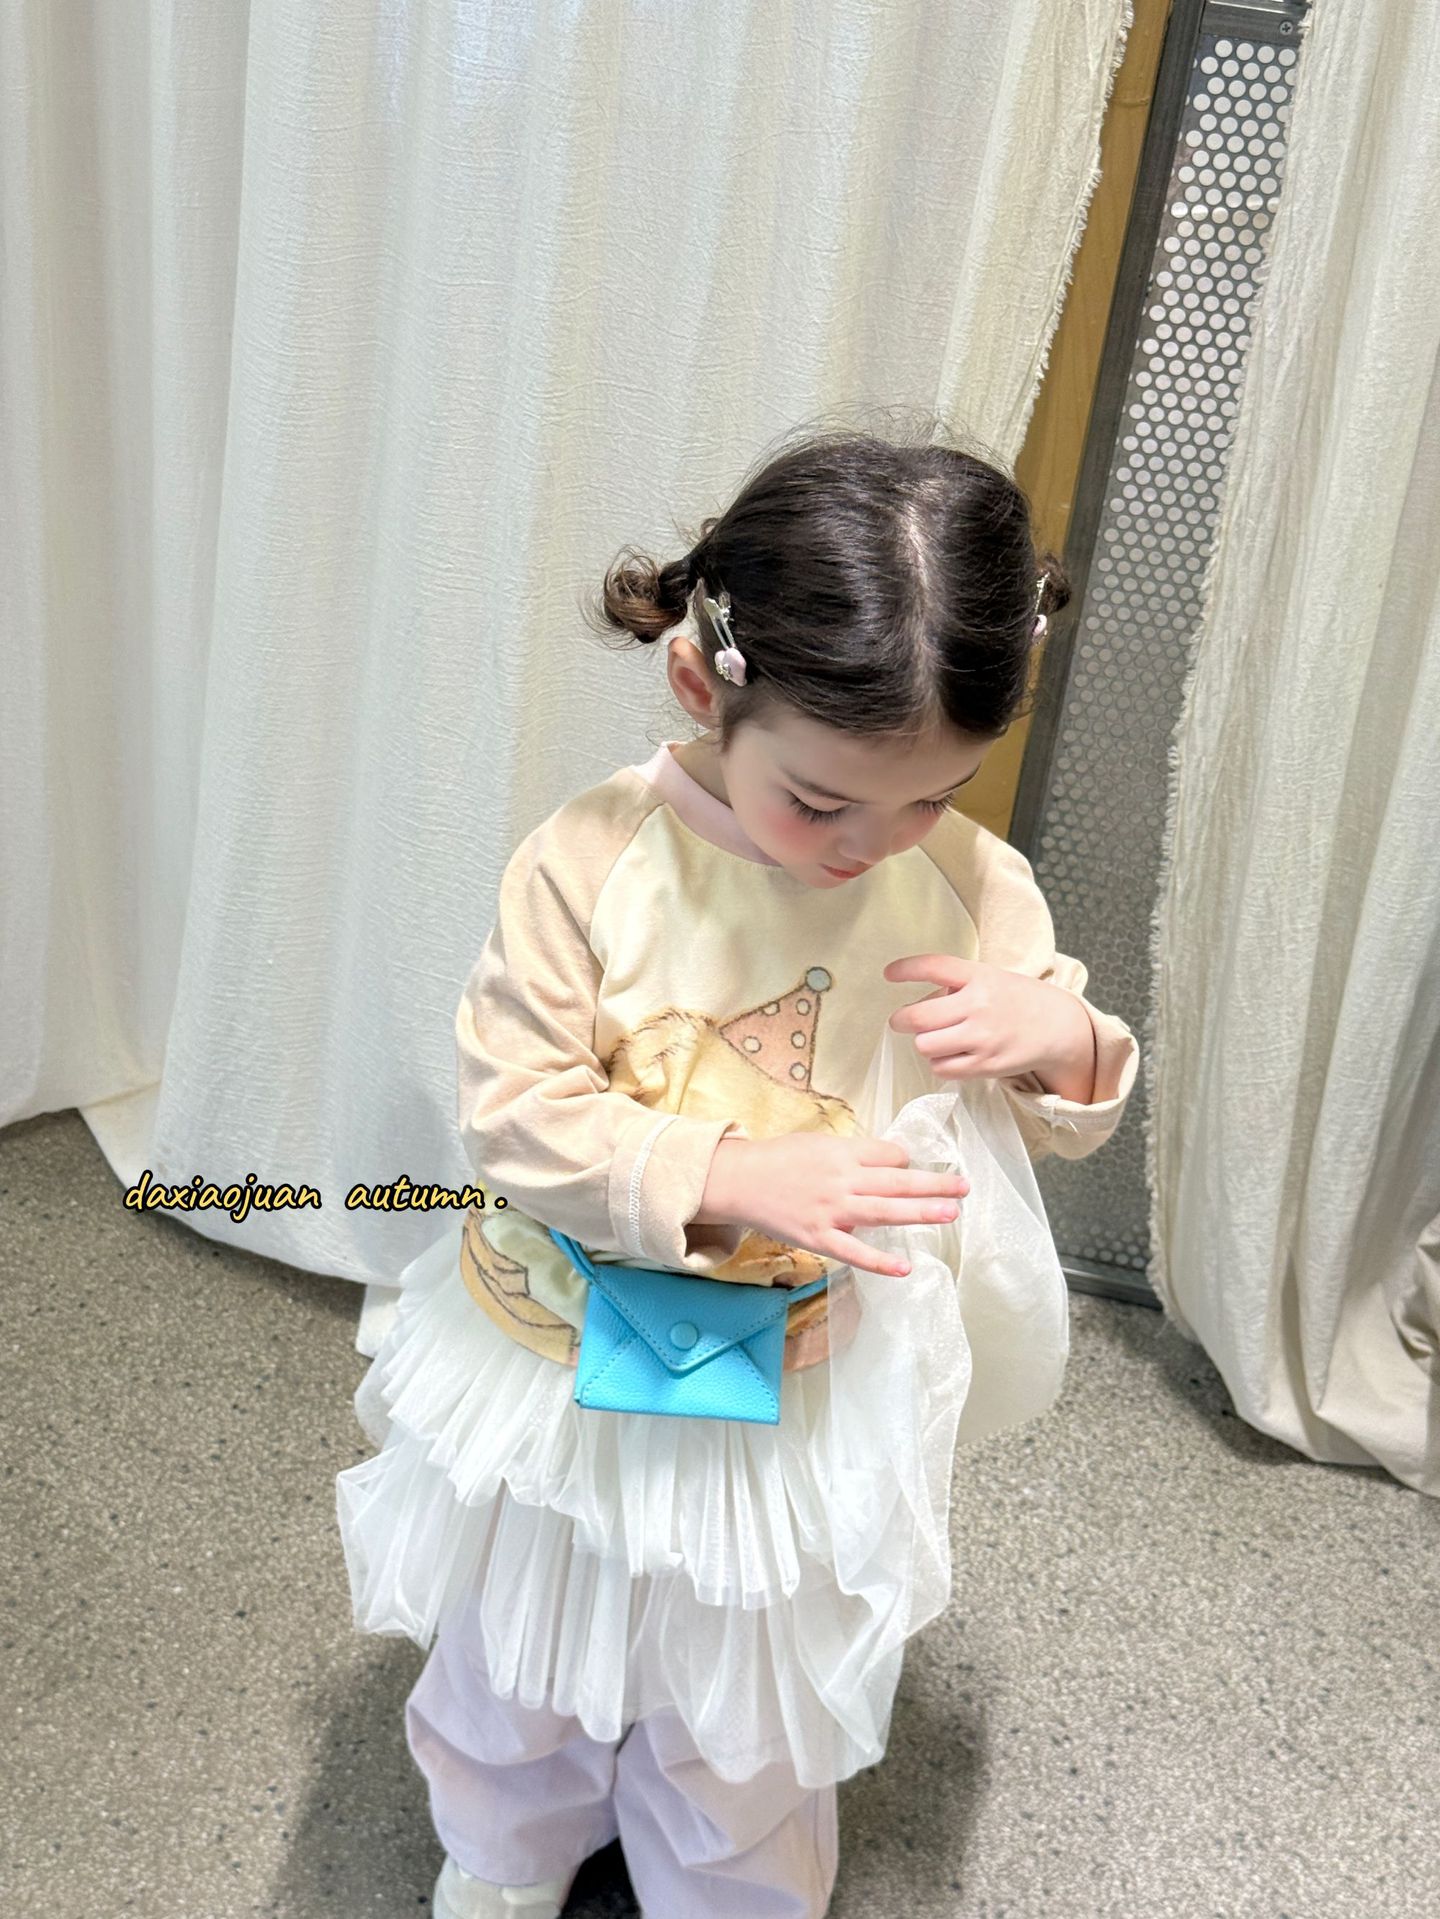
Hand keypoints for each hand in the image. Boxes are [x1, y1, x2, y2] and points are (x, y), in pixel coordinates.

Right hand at [693, 1135, 967, 1278]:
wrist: (738, 1181)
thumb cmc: (778, 1158)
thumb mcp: (817, 1142)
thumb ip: (853, 1153)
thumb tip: (890, 1162)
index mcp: (842, 1153)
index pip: (888, 1155)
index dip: (905, 1161)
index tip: (914, 1168)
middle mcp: (842, 1181)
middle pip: (896, 1181)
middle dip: (933, 1184)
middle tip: (964, 1186)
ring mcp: (832, 1211)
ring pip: (884, 1212)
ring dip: (920, 1212)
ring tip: (951, 1213)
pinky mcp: (819, 1238)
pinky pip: (854, 1252)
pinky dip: (879, 1261)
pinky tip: (905, 1267)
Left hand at [883, 953, 1097, 1103]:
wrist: (1058, 1027)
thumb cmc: (1017, 1000)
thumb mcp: (990, 979)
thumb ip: (957, 986)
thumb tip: (920, 1005)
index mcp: (980, 976)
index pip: (935, 966)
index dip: (907, 969)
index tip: (889, 973)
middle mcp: (979, 1005)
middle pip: (918, 1017)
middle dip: (900, 1020)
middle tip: (899, 1020)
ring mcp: (982, 1038)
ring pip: (925, 1046)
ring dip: (923, 1043)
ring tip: (935, 1038)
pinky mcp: (985, 1064)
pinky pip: (941, 1068)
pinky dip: (938, 1062)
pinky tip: (950, 1054)